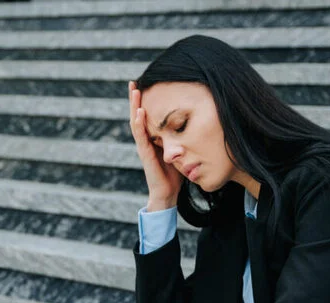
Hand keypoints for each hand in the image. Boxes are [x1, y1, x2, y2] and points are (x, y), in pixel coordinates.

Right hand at [128, 81, 182, 210]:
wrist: (167, 194)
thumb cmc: (173, 175)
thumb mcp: (179, 151)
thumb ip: (181, 139)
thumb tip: (195, 125)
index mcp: (152, 139)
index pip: (146, 116)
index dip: (144, 101)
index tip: (144, 85)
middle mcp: (145, 141)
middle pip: (138, 115)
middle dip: (135, 99)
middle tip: (133, 82)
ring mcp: (143, 147)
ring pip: (136, 122)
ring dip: (134, 106)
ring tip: (134, 90)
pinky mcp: (145, 154)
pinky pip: (141, 136)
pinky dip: (139, 123)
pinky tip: (140, 111)